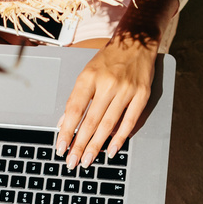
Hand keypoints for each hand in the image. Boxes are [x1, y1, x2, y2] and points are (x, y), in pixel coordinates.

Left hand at [55, 33, 154, 167]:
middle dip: (79, 145)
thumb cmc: (109, 59)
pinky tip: (111, 150)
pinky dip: (120, 138)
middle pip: (90, 121)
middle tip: (72, 162)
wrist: (137, 41)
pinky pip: (129, 121)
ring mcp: (126, 89)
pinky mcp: (142, 94)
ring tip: (88, 160)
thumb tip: (64, 123)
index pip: (74, 110)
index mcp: (89, 77)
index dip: (66, 131)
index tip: (60, 147)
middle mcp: (107, 83)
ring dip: (97, 146)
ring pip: (108, 124)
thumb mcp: (87, 73)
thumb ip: (76, 98)